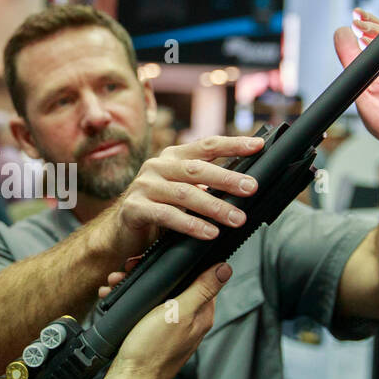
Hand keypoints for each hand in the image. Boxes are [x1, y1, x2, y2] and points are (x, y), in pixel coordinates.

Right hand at [98, 262, 230, 378]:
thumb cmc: (151, 351)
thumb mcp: (178, 313)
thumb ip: (202, 290)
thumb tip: (225, 268)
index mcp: (202, 314)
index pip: (202, 277)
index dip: (182, 264)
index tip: (160, 258)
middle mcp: (190, 321)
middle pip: (177, 284)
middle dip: (154, 274)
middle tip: (130, 269)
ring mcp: (171, 328)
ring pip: (157, 294)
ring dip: (138, 286)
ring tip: (118, 283)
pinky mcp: (154, 333)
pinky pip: (145, 308)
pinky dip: (132, 301)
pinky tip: (118, 299)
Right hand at [99, 135, 264, 261]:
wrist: (119, 233)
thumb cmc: (158, 211)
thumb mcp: (183, 193)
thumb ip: (205, 185)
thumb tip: (245, 186)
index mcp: (172, 157)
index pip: (206, 145)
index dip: (233, 144)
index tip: (258, 145)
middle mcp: (157, 166)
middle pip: (197, 169)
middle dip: (228, 179)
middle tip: (252, 188)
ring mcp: (143, 186)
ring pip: (185, 193)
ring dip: (214, 207)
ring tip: (237, 218)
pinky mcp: (134, 208)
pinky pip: (167, 215)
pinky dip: (191, 225)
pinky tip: (209, 233)